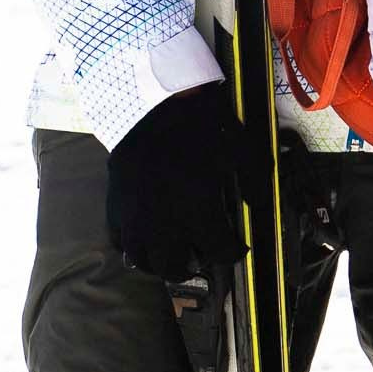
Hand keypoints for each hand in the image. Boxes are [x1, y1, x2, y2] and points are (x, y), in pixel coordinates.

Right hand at [105, 80, 241, 280]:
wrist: (148, 104)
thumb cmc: (197, 124)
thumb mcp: (239, 145)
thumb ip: (254, 179)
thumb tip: (258, 205)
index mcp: (197, 209)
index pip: (219, 251)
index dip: (234, 252)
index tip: (238, 246)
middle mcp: (164, 222)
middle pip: (176, 267)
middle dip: (194, 265)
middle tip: (202, 255)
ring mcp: (135, 218)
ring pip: (144, 262)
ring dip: (161, 263)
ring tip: (173, 253)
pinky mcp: (115, 207)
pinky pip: (120, 242)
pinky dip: (134, 247)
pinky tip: (146, 237)